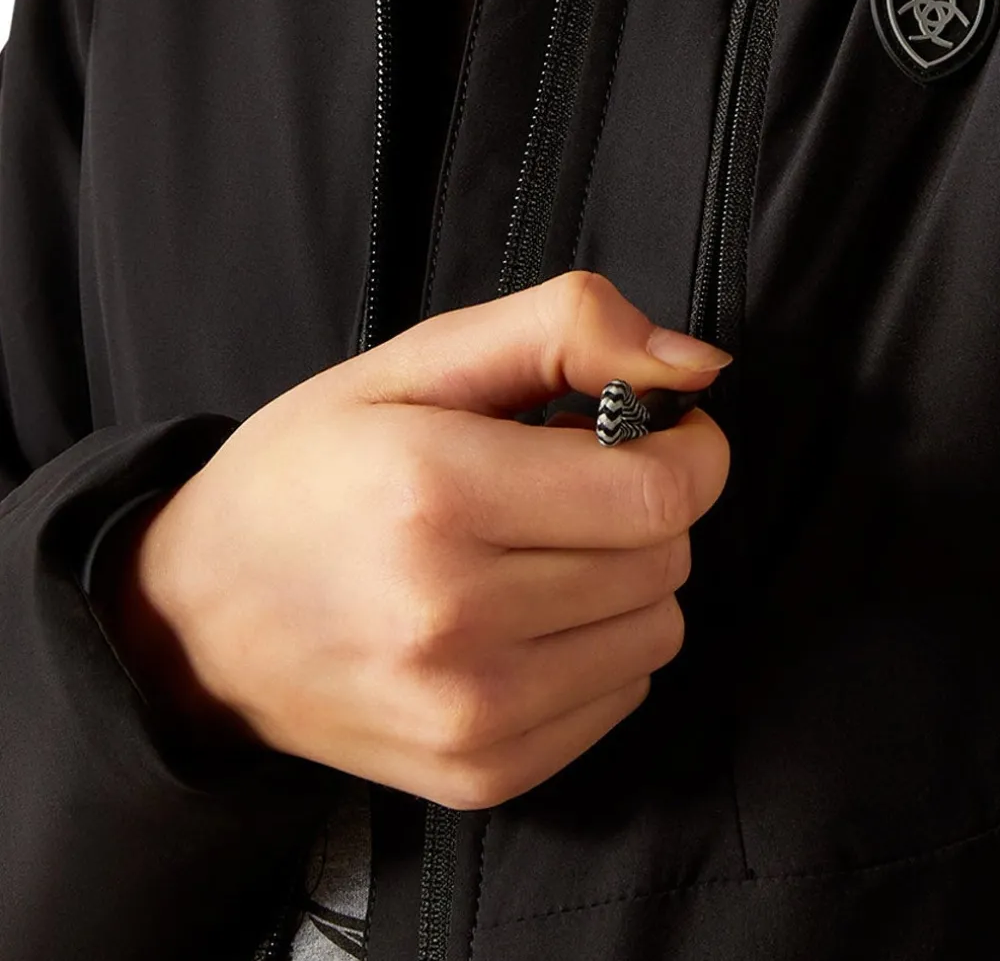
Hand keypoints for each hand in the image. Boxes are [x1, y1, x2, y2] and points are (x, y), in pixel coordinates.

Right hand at [94, 272, 731, 808]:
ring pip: (657, 632)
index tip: (655, 425)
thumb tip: (698, 363)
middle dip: (644, 503)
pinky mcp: (478, 774)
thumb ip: (566, 328)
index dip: (687, 448)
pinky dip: (597, 648)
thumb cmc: (311, 471)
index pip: (658, 491)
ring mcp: (466, 711)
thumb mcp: (418, 359)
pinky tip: (524, 614)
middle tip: (566, 480)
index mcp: (437, 491)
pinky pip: (620, 698)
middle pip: (664, 559)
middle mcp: (453, 616)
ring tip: (538, 546)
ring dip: (626, 578)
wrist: (198, 618)